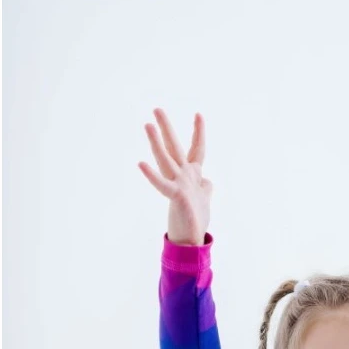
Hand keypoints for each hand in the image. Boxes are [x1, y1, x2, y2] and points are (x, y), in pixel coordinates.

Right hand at [138, 108, 212, 244]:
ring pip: (165, 159)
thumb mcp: (204, 198)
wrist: (190, 239)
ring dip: (156, 142)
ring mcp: (178, 184)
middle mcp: (184, 176)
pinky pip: (161, 184)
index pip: (197, 149)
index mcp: (193, 175)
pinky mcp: (175, 196)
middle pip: (175, 147)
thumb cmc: (196, 220)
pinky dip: (152, 175)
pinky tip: (141, 163)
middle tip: (157, 108)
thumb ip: (205, 186)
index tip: (198, 114)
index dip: (198, 132)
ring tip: (147, 125)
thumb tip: (208, 181)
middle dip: (167, 128)